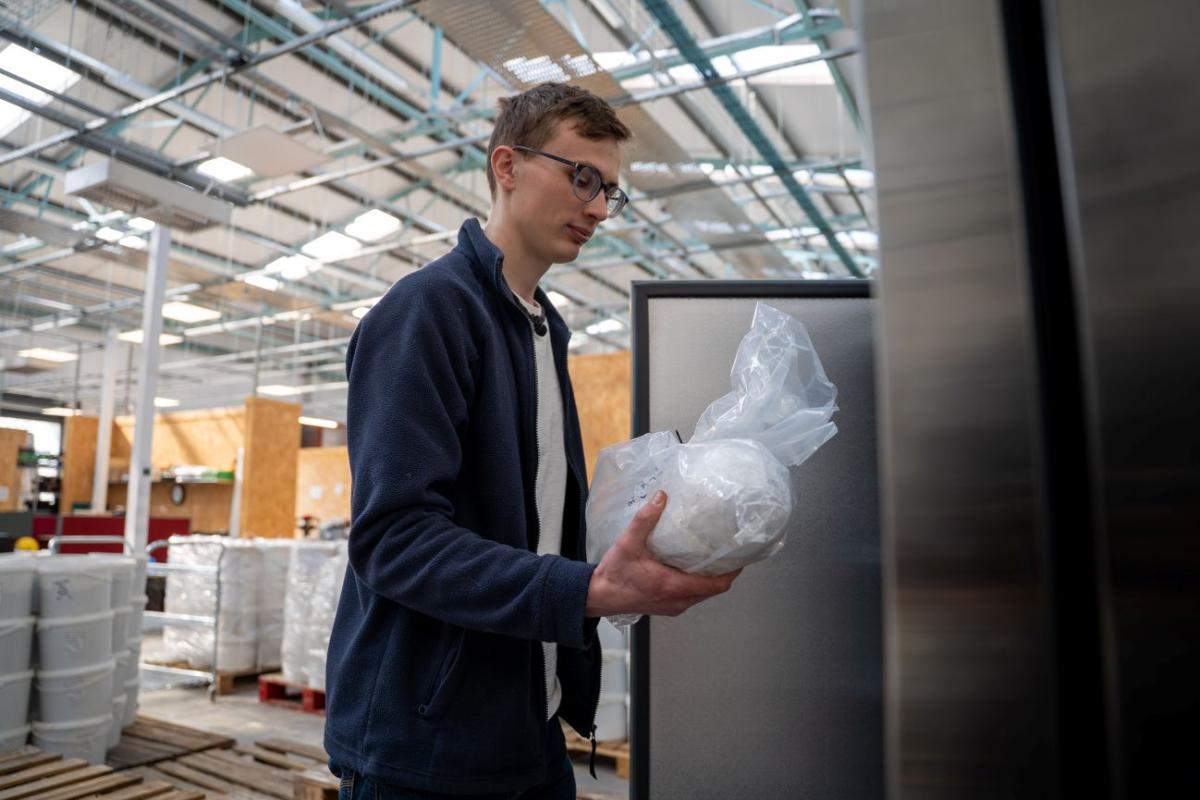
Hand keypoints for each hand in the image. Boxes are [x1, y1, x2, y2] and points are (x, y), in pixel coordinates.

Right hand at [585, 490, 742, 617]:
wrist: (599, 596)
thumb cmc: (614, 574)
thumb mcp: (628, 543)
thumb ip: (645, 519)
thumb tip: (662, 497)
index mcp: (673, 586)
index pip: (716, 585)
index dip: (732, 572)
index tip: (741, 557)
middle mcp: (677, 600)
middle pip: (713, 590)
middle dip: (724, 573)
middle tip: (729, 552)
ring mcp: (673, 606)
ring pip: (702, 594)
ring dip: (711, 579)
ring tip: (714, 557)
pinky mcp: (667, 606)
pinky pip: (692, 597)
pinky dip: (698, 584)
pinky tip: (693, 568)